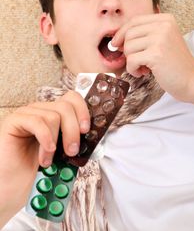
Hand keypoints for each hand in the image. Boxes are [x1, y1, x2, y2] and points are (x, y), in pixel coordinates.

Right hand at [0, 90, 89, 225]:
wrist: (11, 187)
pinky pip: (37, 121)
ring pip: (53, 115)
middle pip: (65, 107)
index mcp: (53, 114)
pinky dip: (45, 139)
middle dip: (73, 130)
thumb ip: (72, 139)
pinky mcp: (14, 121)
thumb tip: (91, 135)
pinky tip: (44, 155)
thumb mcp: (61, 153)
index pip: (72, 98)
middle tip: (72, 151)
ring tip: (49, 160)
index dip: (82, 110)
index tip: (86, 130)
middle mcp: (41, 110)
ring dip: (56, 141)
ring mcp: (27, 113)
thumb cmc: (35, 171)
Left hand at [112, 13, 193, 100]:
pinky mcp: (156, 54)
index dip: (122, 33)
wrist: (192, 80)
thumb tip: (116, 40)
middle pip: (129, 33)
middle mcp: (163, 25)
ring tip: (143, 67)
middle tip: (136, 60)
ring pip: (128, 47)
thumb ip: (144, 34)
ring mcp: (160, 39)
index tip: (117, 44)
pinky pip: (131, 60)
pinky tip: (143, 72)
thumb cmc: (174, 63)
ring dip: (131, 61)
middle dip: (127, 49)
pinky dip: (133, 69)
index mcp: (165, 19)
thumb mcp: (162, 40)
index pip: (134, 21)